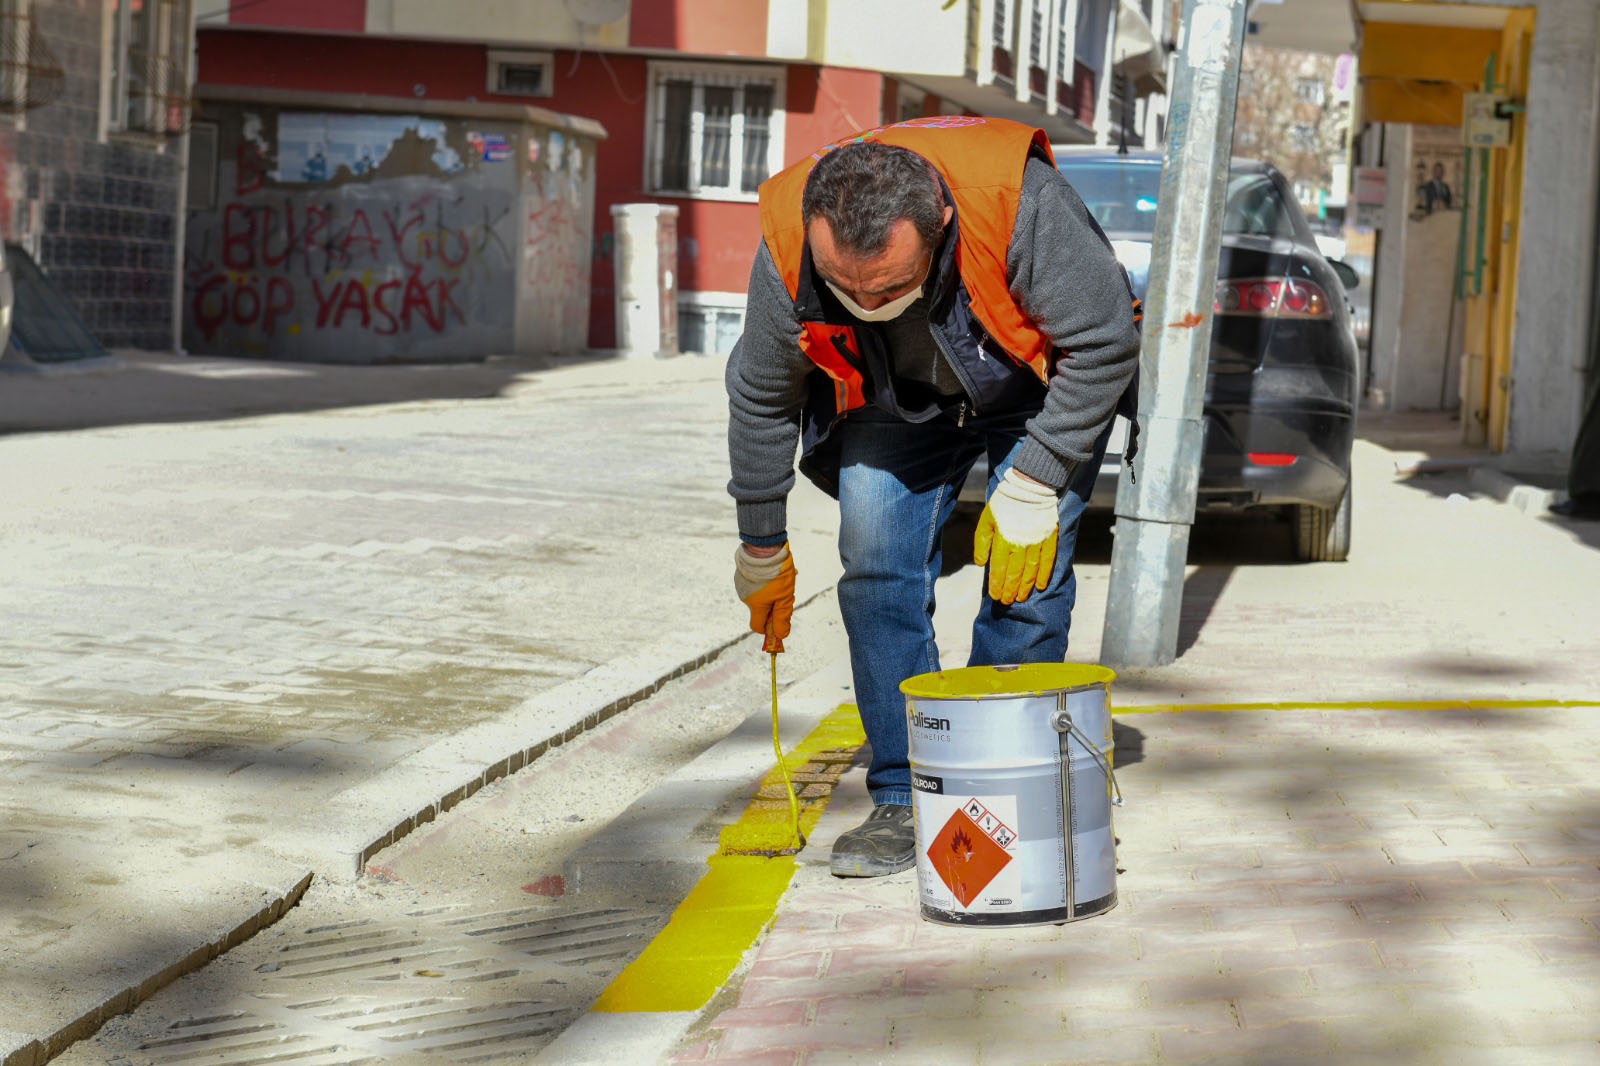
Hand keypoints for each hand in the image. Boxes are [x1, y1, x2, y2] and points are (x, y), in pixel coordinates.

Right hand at [734, 543, 795, 651]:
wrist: (764, 546)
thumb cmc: (776, 574)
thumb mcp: (784, 597)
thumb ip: (782, 617)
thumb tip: (781, 635)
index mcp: (756, 606)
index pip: (757, 627)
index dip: (768, 628)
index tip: (778, 623)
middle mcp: (746, 598)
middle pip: (760, 610)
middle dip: (772, 606)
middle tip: (784, 593)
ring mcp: (742, 585)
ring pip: (758, 596)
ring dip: (769, 592)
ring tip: (779, 577)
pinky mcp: (741, 574)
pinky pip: (754, 584)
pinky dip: (762, 582)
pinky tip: (771, 571)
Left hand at [973, 468, 1060, 604]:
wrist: (1030, 485)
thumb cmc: (1004, 502)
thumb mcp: (986, 519)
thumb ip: (982, 542)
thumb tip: (981, 564)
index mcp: (1003, 538)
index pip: (999, 568)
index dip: (997, 584)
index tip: (995, 595)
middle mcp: (1020, 543)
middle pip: (1015, 573)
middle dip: (1009, 589)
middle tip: (1006, 601)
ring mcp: (1036, 541)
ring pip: (1031, 570)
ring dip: (1025, 586)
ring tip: (1020, 597)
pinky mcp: (1049, 537)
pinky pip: (1048, 560)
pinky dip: (1044, 574)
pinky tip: (1041, 586)